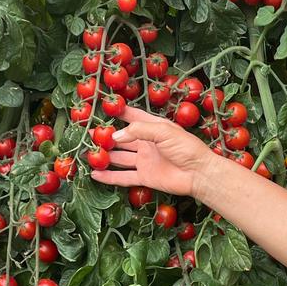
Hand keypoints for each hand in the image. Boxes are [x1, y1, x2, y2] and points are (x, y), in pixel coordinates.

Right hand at [90, 105, 215, 198]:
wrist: (199, 173)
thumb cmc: (186, 148)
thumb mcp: (164, 131)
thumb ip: (138, 130)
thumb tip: (116, 136)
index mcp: (153, 128)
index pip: (132, 117)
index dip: (118, 113)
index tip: (102, 109)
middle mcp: (147, 143)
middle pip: (122, 139)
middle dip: (106, 137)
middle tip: (88, 134)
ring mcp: (145, 160)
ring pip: (120, 157)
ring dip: (105, 156)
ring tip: (87, 154)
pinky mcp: (145, 176)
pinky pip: (124, 177)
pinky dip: (109, 176)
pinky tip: (95, 174)